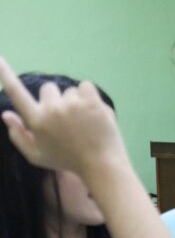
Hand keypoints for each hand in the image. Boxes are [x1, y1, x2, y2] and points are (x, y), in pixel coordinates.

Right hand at [0, 57, 126, 177]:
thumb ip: (18, 135)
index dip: (6, 74)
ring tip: (82, 120)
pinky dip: (89, 96)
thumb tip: (6, 114)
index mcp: (36, 121)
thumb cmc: (67, 160)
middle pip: (48, 89)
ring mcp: (72, 104)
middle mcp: (51, 109)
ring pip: (69, 90)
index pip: (16, 93)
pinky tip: (92, 111)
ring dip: (74, 100)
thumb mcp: (37, 155)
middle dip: (54, 99)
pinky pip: (85, 86)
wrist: (101, 163)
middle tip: (66, 118)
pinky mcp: (92, 101)